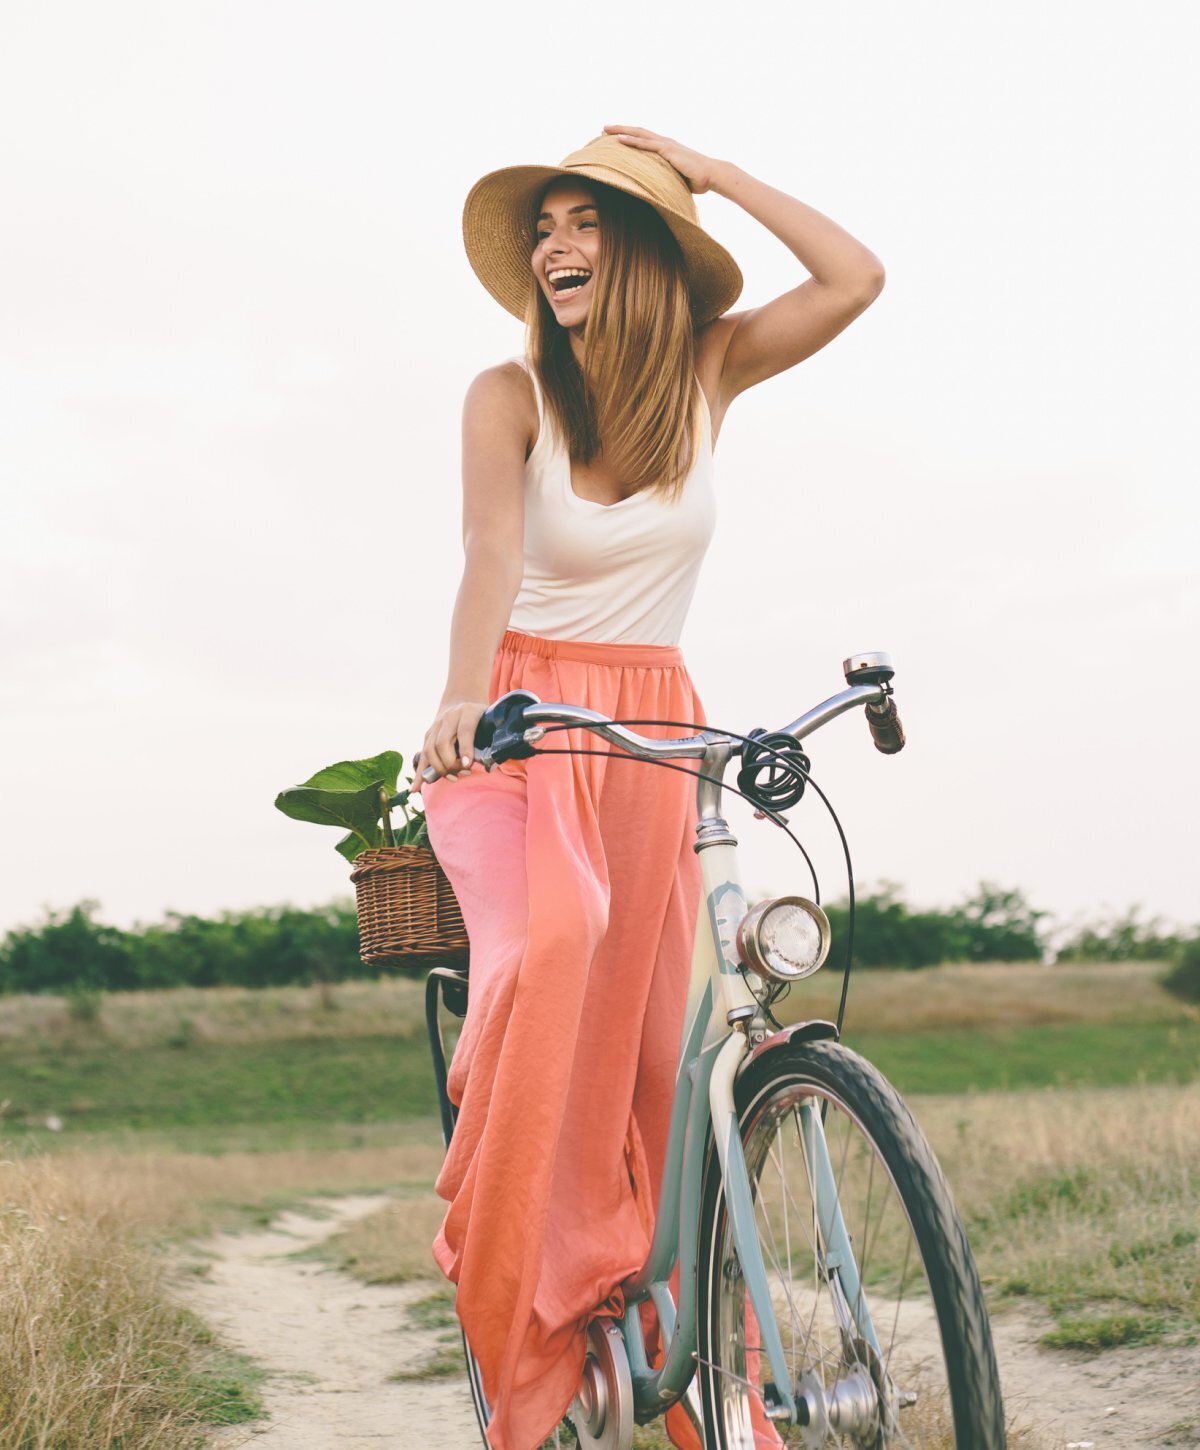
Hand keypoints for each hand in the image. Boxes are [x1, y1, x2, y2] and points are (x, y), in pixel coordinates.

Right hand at [412, 699, 487, 789]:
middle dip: (451, 763)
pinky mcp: (428, 735)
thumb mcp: (489, 722)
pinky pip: (422, 756)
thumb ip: (489, 739)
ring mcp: (435, 726)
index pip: (464, 731)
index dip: (465, 749)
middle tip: (463, 772)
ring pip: (429, 750)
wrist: (462, 700)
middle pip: (442, 743)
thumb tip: (490, 765)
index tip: (467, 765)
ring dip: (439, 769)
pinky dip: (420, 773)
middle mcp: (449, 718)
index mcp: (467, 712)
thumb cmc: (480, 717)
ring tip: (453, 777)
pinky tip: (415, 788)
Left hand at [602, 124, 721, 194]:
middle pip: (638, 132)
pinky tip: (619, 139)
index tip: (615, 137)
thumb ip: (668, 180)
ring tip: (605, 130)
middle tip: (604, 128)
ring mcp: (666, 145)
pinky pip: (646, 144)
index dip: (630, 137)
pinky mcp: (668, 150)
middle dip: (620, 129)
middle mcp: (665, 143)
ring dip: (621, 131)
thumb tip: (660, 191)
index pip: (645, 140)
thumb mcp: (678, 179)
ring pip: (639, 134)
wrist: (712, 175)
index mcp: (667, 148)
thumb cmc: (699, 180)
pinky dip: (632, 141)